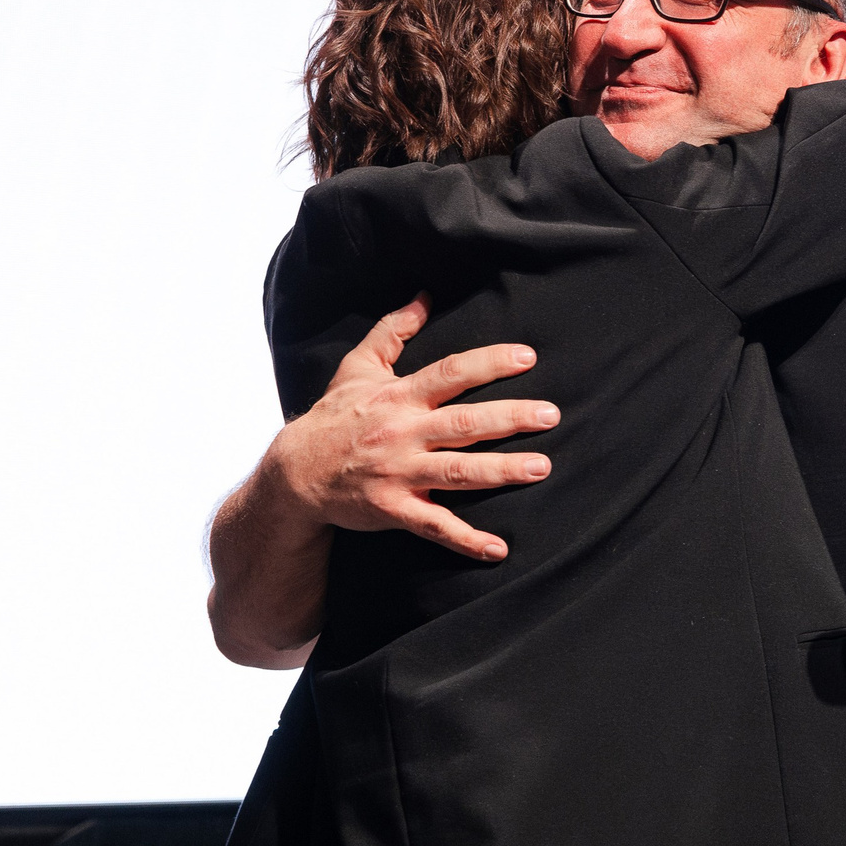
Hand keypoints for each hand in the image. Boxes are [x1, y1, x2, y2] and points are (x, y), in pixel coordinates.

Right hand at [264, 293, 556, 560]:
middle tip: (551, 415)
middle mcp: (402, 433)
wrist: (294, 472)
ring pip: (458, 472)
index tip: (528, 357)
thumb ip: (392, 331)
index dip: (489, 363)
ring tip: (541, 468)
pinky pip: (435, 525)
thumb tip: (423, 297)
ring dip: (501, 471)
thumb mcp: (356, 367)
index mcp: (399, 396)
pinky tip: (498, 548)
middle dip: (509, 418)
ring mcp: (399, 473)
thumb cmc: (334, 416)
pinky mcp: (393, 509)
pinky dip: (466, 539)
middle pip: (464, 423)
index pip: (451, 373)